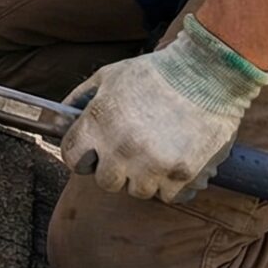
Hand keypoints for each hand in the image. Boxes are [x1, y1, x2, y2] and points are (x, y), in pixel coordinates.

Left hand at [60, 17, 267, 201]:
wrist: (207, 73)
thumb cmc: (156, 72)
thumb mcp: (109, 76)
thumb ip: (80, 99)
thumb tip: (60, 118)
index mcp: (99, 123)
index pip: (72, 159)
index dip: (81, 156)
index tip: (91, 154)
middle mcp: (122, 149)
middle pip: (105, 182)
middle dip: (114, 169)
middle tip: (130, 151)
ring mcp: (152, 165)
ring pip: (138, 191)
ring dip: (145, 177)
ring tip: (158, 151)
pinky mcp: (181, 176)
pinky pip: (168, 195)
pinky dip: (172, 183)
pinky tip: (177, 160)